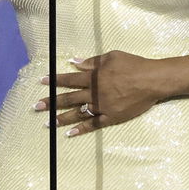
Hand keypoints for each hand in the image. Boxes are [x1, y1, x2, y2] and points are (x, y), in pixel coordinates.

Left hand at [36, 50, 168, 136]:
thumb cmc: (133, 65)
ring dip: (62, 118)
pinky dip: (81, 129)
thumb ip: (92, 62)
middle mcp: (95, 93)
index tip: (41, 82)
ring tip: (48, 122)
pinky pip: (94, 124)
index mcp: (93, 77)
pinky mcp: (111, 117)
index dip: (54, 80)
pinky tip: (70, 133)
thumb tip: (75, 63)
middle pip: (69, 98)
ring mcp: (102, 107)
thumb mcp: (111, 57)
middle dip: (51, 102)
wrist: (152, 80)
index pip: (69, 79)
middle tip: (36, 107)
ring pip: (78, 113)